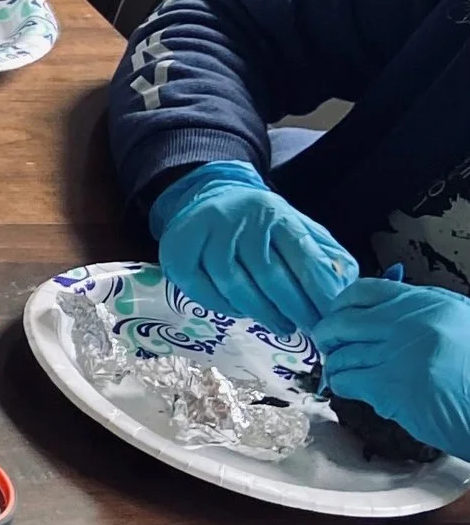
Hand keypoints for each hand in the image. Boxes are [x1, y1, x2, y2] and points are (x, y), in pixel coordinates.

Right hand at [147, 160, 356, 335]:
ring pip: (235, 285)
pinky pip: (203, 290)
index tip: (329, 315)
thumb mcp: (294, 225)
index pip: (301, 255)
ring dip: (261, 313)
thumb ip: (321, 251)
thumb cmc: (259, 221)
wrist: (206, 196)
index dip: (318, 290)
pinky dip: (225, 307)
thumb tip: (346, 284)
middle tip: (308, 328)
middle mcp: (240, 221)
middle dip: (293, 307)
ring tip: (282, 326)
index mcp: (274, 213)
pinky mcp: (179, 252)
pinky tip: (243, 313)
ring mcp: (207, 237)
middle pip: (269, 274)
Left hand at [312, 276, 469, 456]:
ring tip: (348, 370)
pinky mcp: (389, 388)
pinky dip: (343, 384)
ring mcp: (396, 355)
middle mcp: (407, 323)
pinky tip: (354, 388)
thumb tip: (379, 312)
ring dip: (338, 364)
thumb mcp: (457, 321)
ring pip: (341, 354)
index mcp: (426, 302)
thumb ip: (420, 312)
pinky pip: (346, 381)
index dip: (341, 304)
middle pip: (341, 322)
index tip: (338, 315)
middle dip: (328, 335)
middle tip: (332, 345)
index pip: (363, 291)